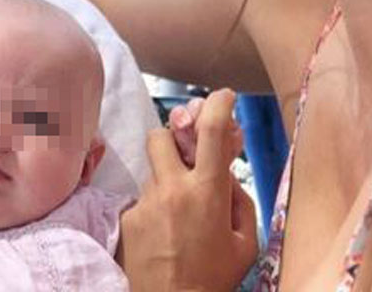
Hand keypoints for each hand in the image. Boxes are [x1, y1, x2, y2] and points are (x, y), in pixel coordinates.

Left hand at [120, 89, 257, 291]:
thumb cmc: (214, 280)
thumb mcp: (244, 243)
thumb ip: (239, 201)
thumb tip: (227, 176)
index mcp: (207, 192)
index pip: (211, 129)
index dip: (219, 103)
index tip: (224, 97)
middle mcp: (172, 189)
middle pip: (161, 135)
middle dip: (173, 139)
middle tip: (186, 157)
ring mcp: (145, 203)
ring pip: (153, 172)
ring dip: (166, 181)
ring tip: (179, 216)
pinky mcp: (127, 220)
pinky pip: (142, 201)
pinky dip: (154, 211)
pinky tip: (163, 236)